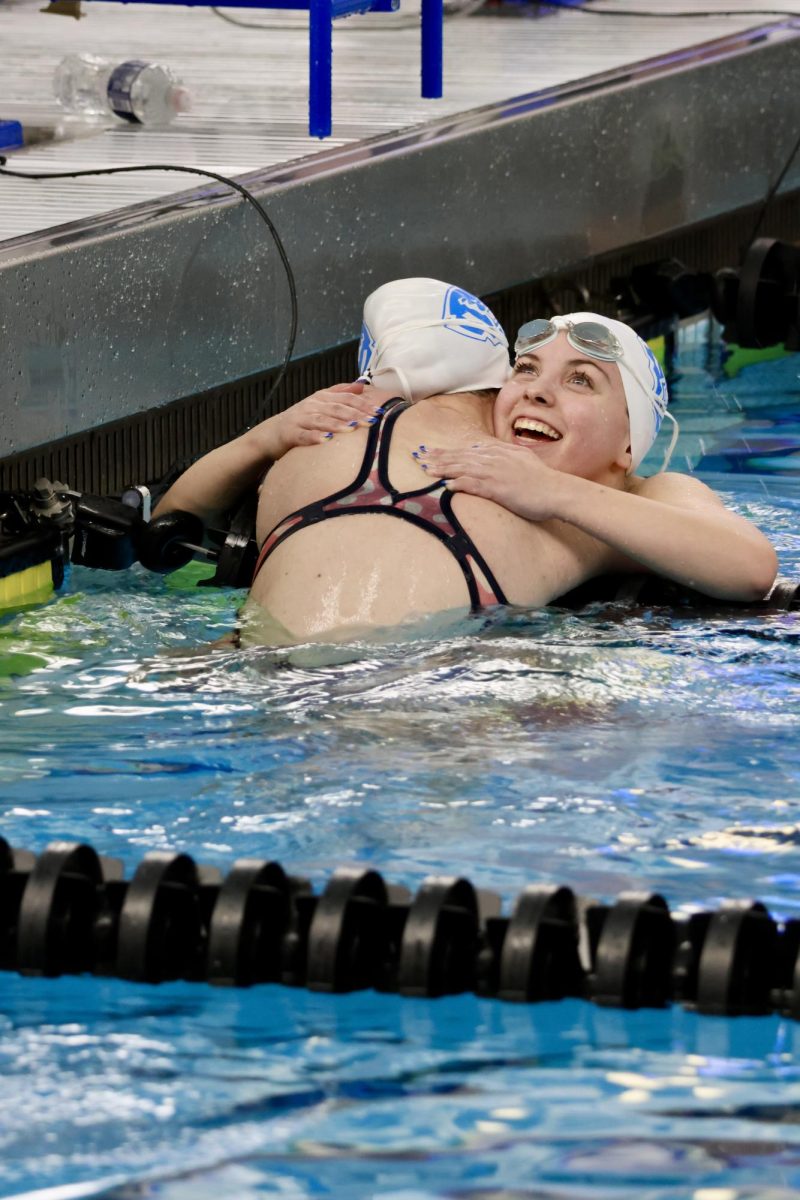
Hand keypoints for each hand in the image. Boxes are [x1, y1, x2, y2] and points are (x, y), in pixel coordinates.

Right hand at [254, 383, 391, 459]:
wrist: (273, 433)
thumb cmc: (303, 419)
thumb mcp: (321, 403)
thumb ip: (340, 393)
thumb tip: (361, 385)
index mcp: (321, 397)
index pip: (345, 398)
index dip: (362, 404)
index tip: (378, 411)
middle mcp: (312, 405)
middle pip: (336, 408)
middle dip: (355, 414)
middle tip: (371, 421)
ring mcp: (301, 419)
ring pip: (321, 420)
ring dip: (337, 424)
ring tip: (352, 429)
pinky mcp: (291, 433)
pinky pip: (304, 435)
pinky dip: (315, 438)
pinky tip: (326, 441)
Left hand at [416, 439, 563, 521]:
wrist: (557, 491)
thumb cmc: (543, 481)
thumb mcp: (523, 461)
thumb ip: (506, 456)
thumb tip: (490, 455)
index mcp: (501, 452)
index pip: (469, 450)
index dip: (449, 451)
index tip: (433, 451)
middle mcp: (496, 459)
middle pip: (461, 456)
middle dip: (439, 456)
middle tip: (420, 456)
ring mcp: (496, 472)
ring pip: (463, 467)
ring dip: (443, 468)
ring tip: (426, 470)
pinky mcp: (498, 488)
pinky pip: (473, 484)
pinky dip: (458, 483)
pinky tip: (445, 485)